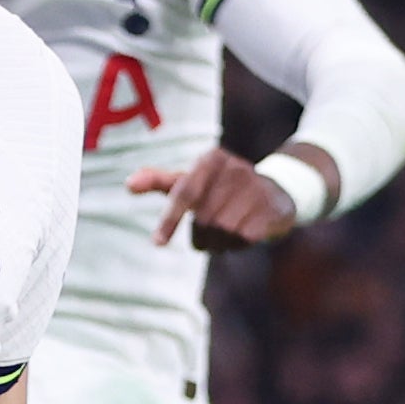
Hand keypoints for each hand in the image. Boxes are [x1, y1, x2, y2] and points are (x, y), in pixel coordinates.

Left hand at [128, 147, 302, 247]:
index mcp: (211, 158)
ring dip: (220, 242)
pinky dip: (239, 244)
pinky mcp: (272, 208)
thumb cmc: (222, 188)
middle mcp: (235, 168)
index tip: (157, 243)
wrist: (276, 192)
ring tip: (227, 233)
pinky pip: (245, 238)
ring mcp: (256, 188)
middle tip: (208, 234)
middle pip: (203, 219)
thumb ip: (160, 181)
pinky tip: (245, 234)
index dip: (169, 219)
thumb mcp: (192, 180)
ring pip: (223, 230)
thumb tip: (128, 184)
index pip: (183, 193)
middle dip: (201, 235)